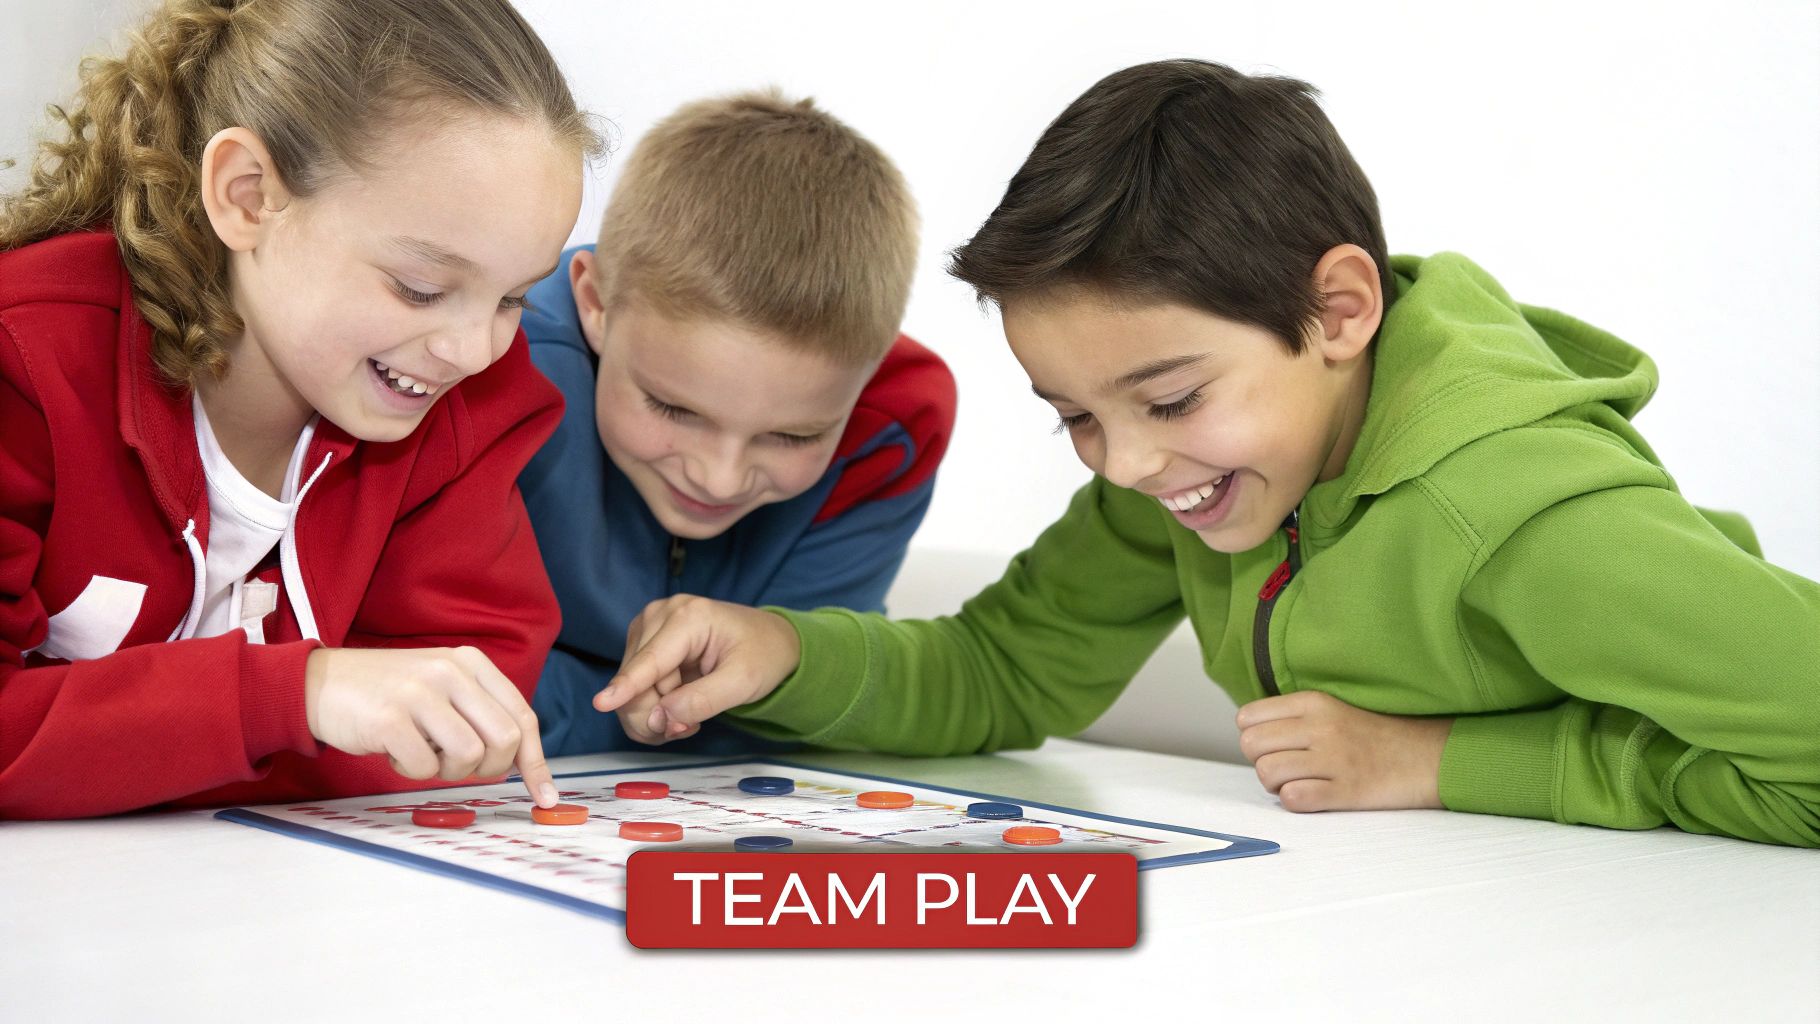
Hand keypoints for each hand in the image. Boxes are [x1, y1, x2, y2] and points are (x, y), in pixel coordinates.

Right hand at [304, 646, 557, 806]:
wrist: (318, 683)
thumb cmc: (388, 694)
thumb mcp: (442, 687)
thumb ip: (480, 713)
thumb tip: (524, 762)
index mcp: (471, 662)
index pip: (522, 717)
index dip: (535, 762)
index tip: (544, 796)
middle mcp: (450, 671)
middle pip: (505, 740)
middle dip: (489, 768)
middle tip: (459, 767)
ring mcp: (419, 692)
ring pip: (469, 756)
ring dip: (447, 771)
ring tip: (422, 753)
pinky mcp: (389, 718)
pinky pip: (424, 767)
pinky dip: (412, 771)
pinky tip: (395, 752)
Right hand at [593, 595, 800, 744]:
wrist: (771, 640)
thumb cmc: (763, 655)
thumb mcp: (744, 682)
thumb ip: (703, 701)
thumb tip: (662, 718)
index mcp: (689, 616)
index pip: (651, 660)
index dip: (627, 687)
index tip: (600, 704)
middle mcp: (661, 614)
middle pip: (635, 678)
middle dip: (655, 714)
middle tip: (687, 730)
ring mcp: (649, 626)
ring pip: (630, 686)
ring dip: (654, 713)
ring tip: (689, 718)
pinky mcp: (645, 642)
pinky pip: (635, 685)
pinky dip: (653, 705)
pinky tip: (677, 706)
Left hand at [1235, 690, 1451, 811]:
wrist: (1428, 757)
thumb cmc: (1374, 736)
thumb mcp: (1332, 709)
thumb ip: (1293, 716)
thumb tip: (1249, 733)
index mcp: (1314, 702)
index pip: (1247, 718)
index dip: (1253, 736)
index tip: (1273, 745)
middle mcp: (1320, 727)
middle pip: (1251, 746)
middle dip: (1260, 760)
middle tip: (1284, 767)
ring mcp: (1334, 759)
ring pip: (1267, 772)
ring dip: (1276, 784)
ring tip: (1298, 782)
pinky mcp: (1346, 791)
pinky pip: (1294, 798)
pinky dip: (1295, 800)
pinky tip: (1312, 795)